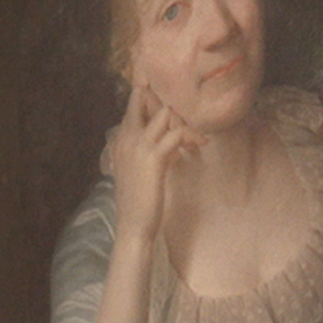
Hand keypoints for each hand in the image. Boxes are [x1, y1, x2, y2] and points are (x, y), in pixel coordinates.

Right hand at [107, 81, 200, 244]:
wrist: (132, 224)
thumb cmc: (137, 201)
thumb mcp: (140, 171)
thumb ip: (151, 151)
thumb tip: (171, 141)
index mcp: (120, 141)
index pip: (134, 106)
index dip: (153, 99)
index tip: (174, 104)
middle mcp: (126, 137)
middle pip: (144, 98)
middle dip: (167, 98)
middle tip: (189, 109)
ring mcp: (138, 145)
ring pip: (165, 113)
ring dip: (184, 119)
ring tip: (198, 133)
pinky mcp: (153, 156)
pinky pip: (176, 133)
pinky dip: (192, 136)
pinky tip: (202, 143)